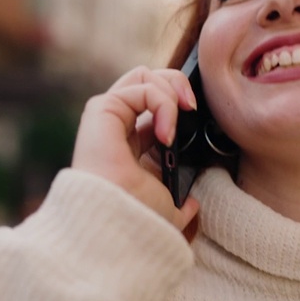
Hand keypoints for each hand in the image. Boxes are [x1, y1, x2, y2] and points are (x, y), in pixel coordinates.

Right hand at [71, 66, 200, 231]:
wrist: (120, 225)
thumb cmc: (140, 220)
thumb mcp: (170, 207)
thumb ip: (180, 202)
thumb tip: (192, 204)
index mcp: (132, 147)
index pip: (155, 105)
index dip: (179, 104)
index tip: (196, 120)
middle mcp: (118, 128)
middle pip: (149, 79)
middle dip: (177, 84)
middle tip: (193, 107)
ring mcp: (108, 117)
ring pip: (144, 75)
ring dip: (172, 91)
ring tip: (182, 117)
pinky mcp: (102, 110)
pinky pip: (141, 87)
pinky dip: (163, 103)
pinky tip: (166, 133)